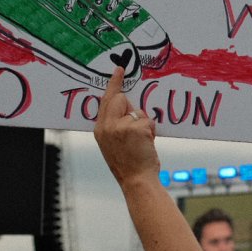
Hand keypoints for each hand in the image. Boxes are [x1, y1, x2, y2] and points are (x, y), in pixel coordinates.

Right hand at [94, 66, 157, 186]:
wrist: (136, 180)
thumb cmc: (128, 163)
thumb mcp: (114, 142)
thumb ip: (116, 124)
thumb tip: (130, 108)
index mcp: (100, 129)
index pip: (105, 100)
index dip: (113, 84)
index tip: (119, 70)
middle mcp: (107, 126)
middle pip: (121, 100)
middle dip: (132, 109)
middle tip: (137, 127)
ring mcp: (120, 126)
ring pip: (137, 112)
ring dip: (143, 125)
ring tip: (141, 143)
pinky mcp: (135, 128)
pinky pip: (147, 120)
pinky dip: (151, 131)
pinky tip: (147, 144)